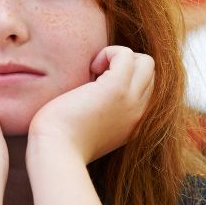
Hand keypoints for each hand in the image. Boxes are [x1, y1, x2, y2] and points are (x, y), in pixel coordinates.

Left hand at [28, 46, 153, 163]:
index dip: (125, 78)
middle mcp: (139, 114)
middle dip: (125, 65)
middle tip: (94, 76)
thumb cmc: (61, 141)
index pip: (146, 89)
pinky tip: (90, 68)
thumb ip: (101, 113)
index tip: (96, 87)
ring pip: (146, 62)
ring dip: (119, 58)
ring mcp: (131, 101)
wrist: (55, 151)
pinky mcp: (117, 89)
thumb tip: (92, 90)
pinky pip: (126, 54)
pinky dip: (108, 52)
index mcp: (134, 124)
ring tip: (93, 72)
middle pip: (150, 73)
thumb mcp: (90, 128)